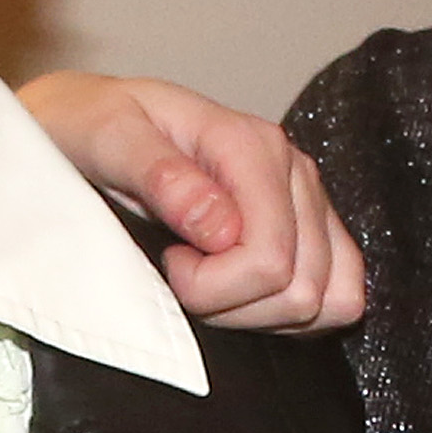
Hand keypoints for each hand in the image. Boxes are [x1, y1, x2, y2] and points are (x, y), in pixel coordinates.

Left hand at [14, 72, 367, 333]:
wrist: (95, 119)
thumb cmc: (96, 125)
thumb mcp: (108, 138)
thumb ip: (162, 176)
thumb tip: (221, 228)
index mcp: (252, 146)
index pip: (270, 260)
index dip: (211, 288)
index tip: (167, 262)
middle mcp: (294, 172)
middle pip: (302, 289)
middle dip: (233, 305)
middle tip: (181, 272)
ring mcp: (309, 203)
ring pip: (329, 301)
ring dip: (259, 312)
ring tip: (207, 278)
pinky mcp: (313, 231)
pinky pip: (337, 297)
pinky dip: (287, 313)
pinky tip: (236, 289)